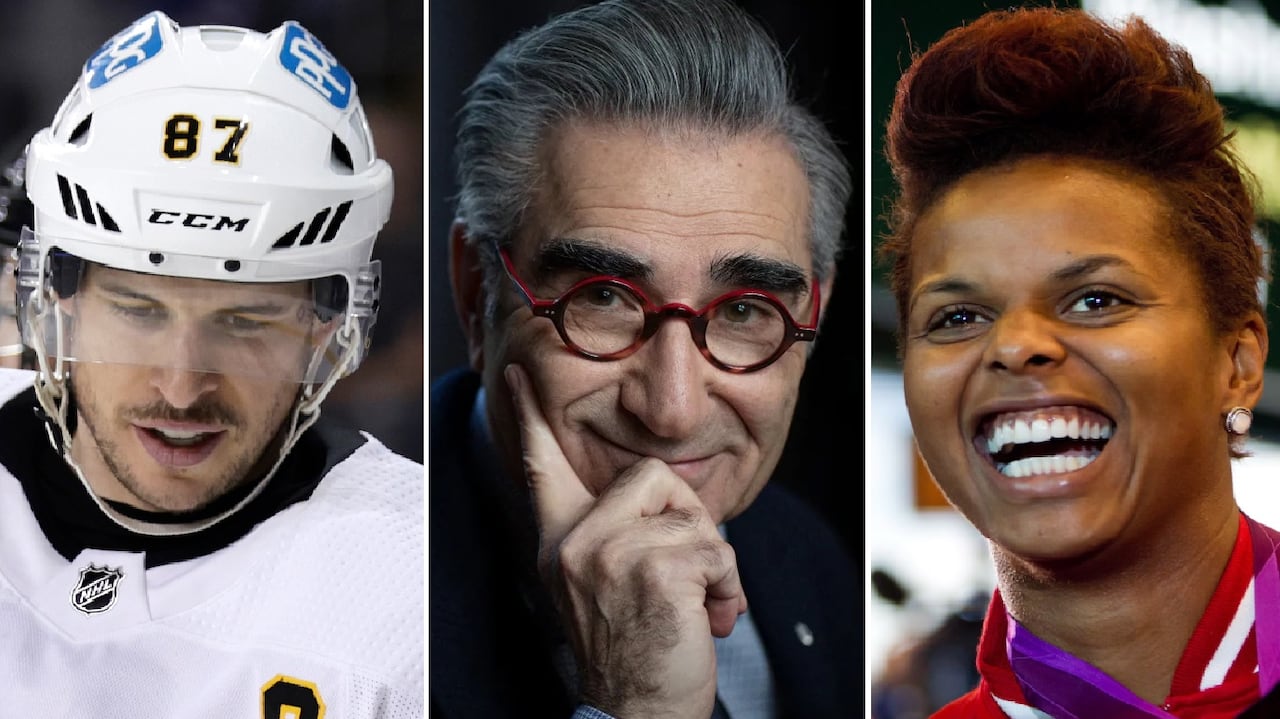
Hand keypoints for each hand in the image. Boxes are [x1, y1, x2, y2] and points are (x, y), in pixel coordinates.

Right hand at [505, 364, 747, 718]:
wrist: (638, 717)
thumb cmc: (634, 653)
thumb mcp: (604, 584)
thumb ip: (616, 533)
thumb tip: (664, 496)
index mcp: (559, 541)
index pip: (542, 468)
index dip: (530, 417)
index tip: (516, 374)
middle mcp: (575, 542)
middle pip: (655, 476)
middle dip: (689, 521)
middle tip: (687, 576)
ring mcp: (609, 554)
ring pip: (692, 514)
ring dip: (713, 562)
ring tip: (697, 605)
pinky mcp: (653, 571)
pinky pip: (715, 550)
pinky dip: (727, 586)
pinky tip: (709, 619)